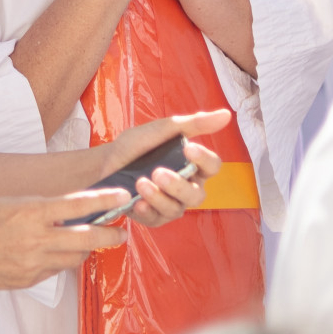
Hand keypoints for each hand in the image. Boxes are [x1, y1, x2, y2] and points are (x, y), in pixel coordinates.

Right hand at [0, 192, 129, 291]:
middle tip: (121, 231)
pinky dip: (61, 260)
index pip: (78, 205)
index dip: (105, 200)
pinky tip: (56, 253)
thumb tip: (65, 212)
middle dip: (110, 235)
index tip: (123, 196)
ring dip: (86, 249)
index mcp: (30, 212)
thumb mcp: (7, 202)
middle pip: (88, 239)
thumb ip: (38, 208)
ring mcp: (34, 263)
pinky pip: (56, 270)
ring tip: (89, 241)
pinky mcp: (30, 280)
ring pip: (75, 258)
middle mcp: (37, 239)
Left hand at [102, 110, 229, 227]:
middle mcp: (186, 188)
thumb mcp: (163, 129)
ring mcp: (170, 205)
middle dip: (178, 185)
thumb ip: (193, 124)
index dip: (204, 159)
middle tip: (158, 172)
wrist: (105, 161)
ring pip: (176, 209)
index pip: (212, 166)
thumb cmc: (137, 145)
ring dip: (159, 197)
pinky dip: (147, 210)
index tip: (189, 148)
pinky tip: (137, 202)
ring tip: (141, 182)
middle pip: (197, 195)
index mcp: (193, 166)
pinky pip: (156, 218)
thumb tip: (227, 114)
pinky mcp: (153, 217)